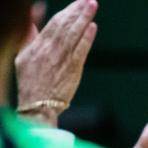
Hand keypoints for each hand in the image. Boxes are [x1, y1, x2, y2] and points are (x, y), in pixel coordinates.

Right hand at [15, 0, 97, 126]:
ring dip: (84, 19)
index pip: (54, 24)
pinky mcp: (73, 70)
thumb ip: (29, 36)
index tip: (76, 3)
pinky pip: (81, 51)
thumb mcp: (22, 55)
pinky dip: (87, 38)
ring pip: (74, 35)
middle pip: (65, 25)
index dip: (66, 12)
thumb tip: (33, 19)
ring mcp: (62, 59)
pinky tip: (93, 27)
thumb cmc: (31, 81)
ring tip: (92, 7)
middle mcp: (49, 50)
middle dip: (77, 11)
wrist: (38, 105)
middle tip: (88, 1)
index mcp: (37, 45)